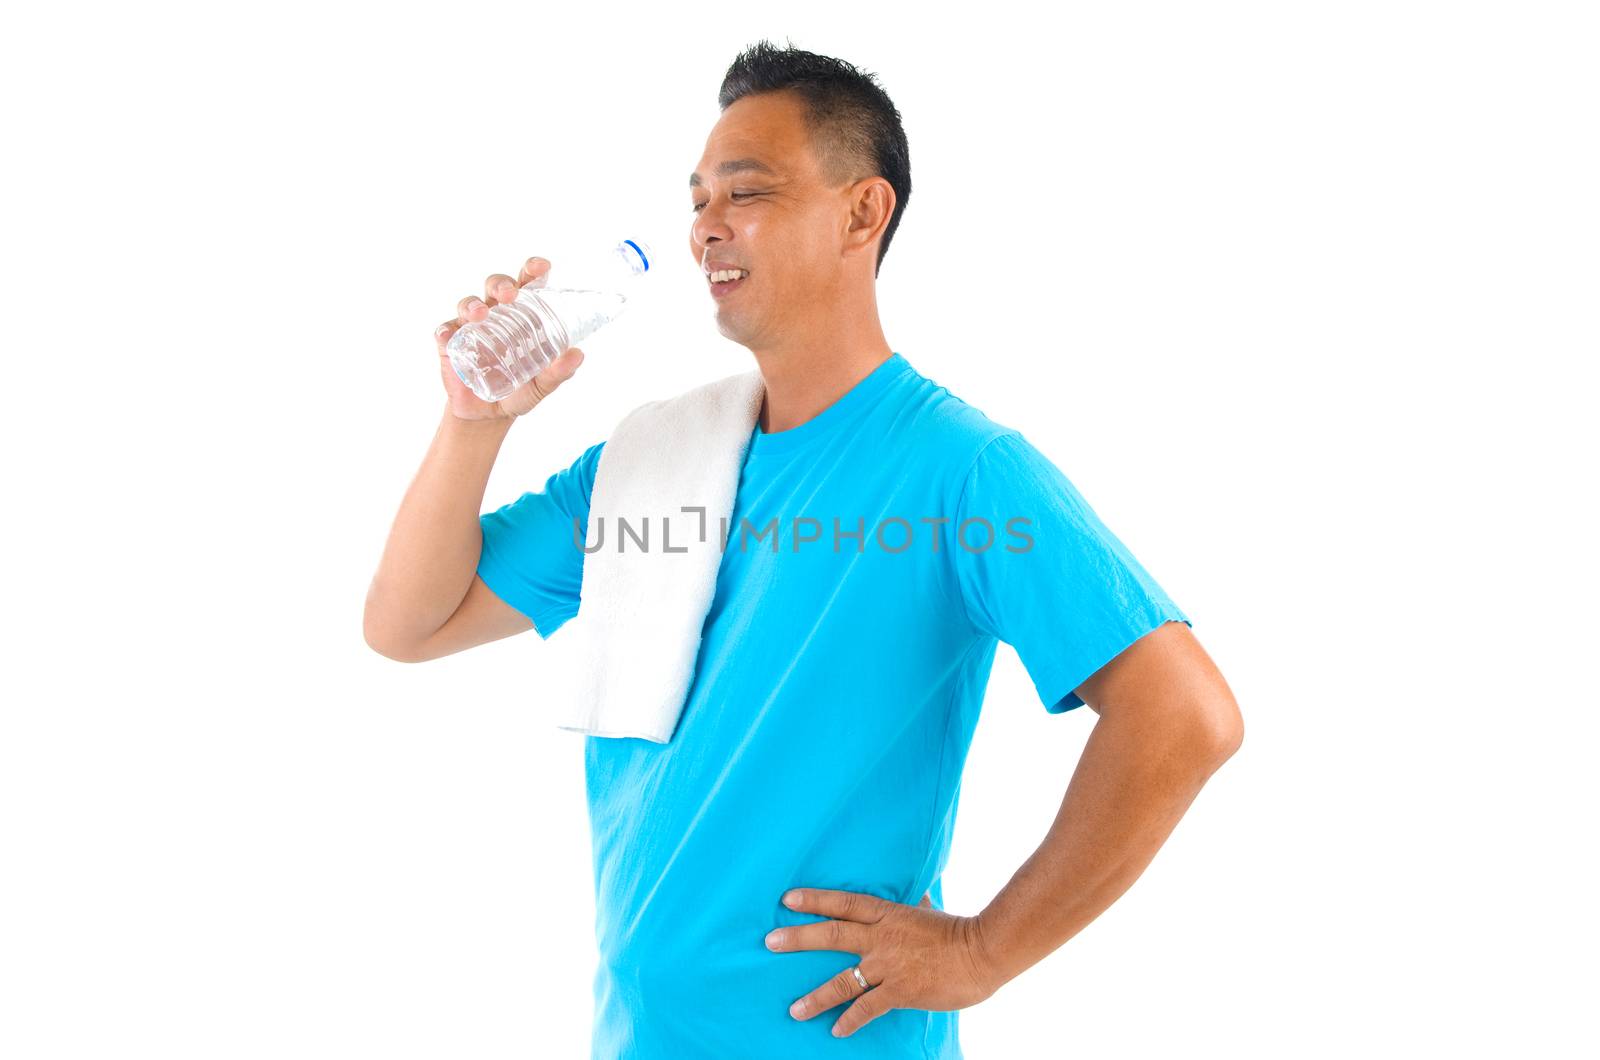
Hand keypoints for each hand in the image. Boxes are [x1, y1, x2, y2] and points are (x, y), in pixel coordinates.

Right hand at [434, 256, 584, 420]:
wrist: (489, 415)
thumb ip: (558, 372)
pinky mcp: (451, 343)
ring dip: (472, 304)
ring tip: (479, 314)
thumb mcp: (542, 385)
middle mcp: (496, 314)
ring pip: (468, 303)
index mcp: (522, 316)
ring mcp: (470, 327)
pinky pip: (444, 330)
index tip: (540, 266)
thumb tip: (578, 355)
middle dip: (501, 284)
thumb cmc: (519, 391)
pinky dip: (445, 330)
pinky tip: (448, 335)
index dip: (532, 270)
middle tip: (509, 295)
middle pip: (496, 286)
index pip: (527, 285)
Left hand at [765, 887, 1000, 1038]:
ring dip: (816, 997)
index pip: (844, 903)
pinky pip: (867, 1008)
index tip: (787, 899)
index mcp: (887, 914)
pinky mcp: (900, 992)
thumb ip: (915, 907)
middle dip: (799, 938)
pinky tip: (836, 1030)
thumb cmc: (957, 931)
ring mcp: (889, 965)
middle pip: (832, 934)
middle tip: (770, 942)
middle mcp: (881, 938)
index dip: (815, 900)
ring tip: (794, 1010)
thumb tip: (916, 897)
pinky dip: (850, 1020)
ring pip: (843, 981)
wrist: (982, 952)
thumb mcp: (929, 912)